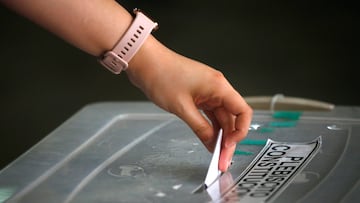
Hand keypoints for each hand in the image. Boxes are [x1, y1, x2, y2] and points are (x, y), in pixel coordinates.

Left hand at [127, 36, 252, 171]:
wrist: (146, 62)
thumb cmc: (162, 75)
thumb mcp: (182, 107)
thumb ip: (200, 127)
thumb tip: (212, 143)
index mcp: (219, 86)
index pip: (243, 111)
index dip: (240, 131)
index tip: (229, 146)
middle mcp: (217, 88)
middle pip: (231, 117)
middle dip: (229, 139)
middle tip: (222, 159)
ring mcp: (208, 91)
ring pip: (220, 117)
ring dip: (219, 135)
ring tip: (215, 154)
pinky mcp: (198, 94)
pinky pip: (210, 114)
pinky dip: (210, 127)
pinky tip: (208, 139)